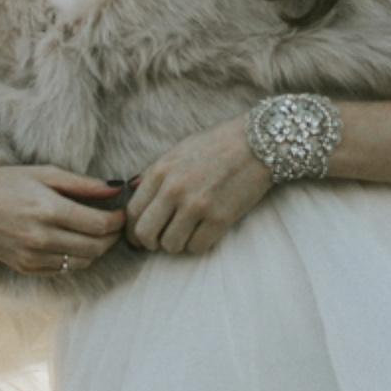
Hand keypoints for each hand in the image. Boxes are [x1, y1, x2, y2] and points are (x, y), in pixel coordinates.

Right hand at [0, 165, 126, 276]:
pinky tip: (75, 243)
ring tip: (97, 233)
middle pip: (96, 247)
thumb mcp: (45, 173)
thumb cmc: (6, 182)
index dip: (118, 220)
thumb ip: (83, 184)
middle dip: (112, 236)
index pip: (100, 225)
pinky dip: (77, 258)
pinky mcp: (26, 268)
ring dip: (97, 250)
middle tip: (114, 223)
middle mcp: (41, 238)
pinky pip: (64, 270)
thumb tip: (118, 187)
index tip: (122, 211)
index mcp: (48, 210)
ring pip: (83, 262)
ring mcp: (32, 257)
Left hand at [127, 117, 272, 255]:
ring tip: (187, 232)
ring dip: (177, 244)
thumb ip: (154, 173)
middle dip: (151, 242)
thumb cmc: (218, 144)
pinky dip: (197, 245)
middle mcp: (175, 189)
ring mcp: (197, 205)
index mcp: (161, 171)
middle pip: (146, 234)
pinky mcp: (220, 218)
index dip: (133, 230)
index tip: (140, 236)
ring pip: (171, 245)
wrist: (259, 142)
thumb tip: (132, 189)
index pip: (133, 212)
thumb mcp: (179, 150)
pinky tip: (204, 232)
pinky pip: (197, 248)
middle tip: (161, 240)